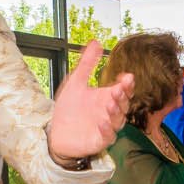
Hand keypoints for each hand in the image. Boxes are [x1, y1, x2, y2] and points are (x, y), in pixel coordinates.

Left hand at [47, 40, 131, 159]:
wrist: (56, 132)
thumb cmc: (69, 110)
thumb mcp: (76, 83)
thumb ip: (86, 63)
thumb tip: (96, 42)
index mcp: (107, 98)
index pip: (123, 90)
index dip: (127, 84)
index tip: (126, 77)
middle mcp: (109, 113)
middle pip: (123, 104)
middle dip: (123, 96)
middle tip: (119, 88)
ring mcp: (106, 127)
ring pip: (118, 121)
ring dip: (116, 112)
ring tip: (110, 103)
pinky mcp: (99, 141)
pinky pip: (107, 137)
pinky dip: (106, 130)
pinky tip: (101, 122)